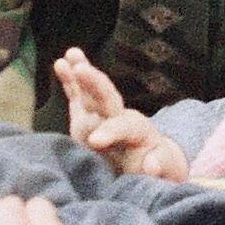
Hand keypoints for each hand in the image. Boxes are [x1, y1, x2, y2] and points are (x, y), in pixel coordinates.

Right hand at [53, 48, 187, 179]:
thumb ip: (159, 166)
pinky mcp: (85, 117)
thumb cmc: (154, 169)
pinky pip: (77, 96)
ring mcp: (100, 115)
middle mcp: (118, 117)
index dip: (110, 132)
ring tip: (71, 53)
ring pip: (91, 91)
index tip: (95, 141)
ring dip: (82, 71)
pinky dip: (69, 80)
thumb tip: (151, 163)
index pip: (123, 127)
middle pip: (107, 98)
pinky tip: (60, 63)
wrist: (145, 164)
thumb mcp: (163, 172)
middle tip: (81, 69)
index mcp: (137, 131)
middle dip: (94, 83)